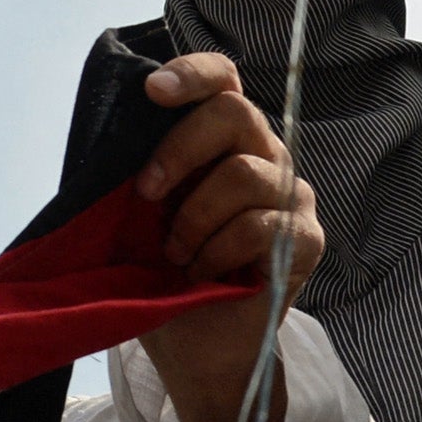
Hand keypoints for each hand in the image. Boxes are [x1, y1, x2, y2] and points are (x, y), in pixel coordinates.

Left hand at [133, 55, 323, 421]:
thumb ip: (145, 168)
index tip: (154, 91)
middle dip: (181, 149)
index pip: (224, 81)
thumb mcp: (139, 214)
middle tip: (147, 195)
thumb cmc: (163, 276)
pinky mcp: (306, 239)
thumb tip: (115, 129)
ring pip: (246, 174)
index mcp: (225, 142)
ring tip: (176, 253)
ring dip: (195, 219)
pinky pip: (261, 226)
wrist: (195, 348)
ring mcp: (293, 197)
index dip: (194, 74)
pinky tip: (203, 274)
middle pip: (237, 113)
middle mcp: (267, 158)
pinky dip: (218, 252)